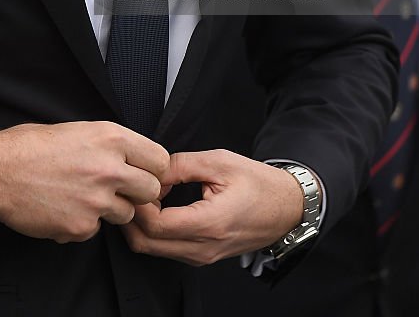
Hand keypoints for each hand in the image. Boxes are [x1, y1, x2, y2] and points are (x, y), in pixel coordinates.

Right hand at [0, 121, 169, 242]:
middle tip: (119, 189)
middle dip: (138, 192)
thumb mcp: (78, 129)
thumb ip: (110, 145)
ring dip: (111, 209)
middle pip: (151, 190)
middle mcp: (110, 168)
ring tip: (84, 196)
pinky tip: (65, 208)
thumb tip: (132, 159)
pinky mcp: (82, 226)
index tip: (146, 173)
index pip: (160, 159)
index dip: (153, 169)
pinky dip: (84, 223)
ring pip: (126, 213)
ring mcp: (97, 200)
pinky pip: (96, 229)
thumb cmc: (30, 147)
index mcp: (111, 138)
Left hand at [123, 150, 303, 265]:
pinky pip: (167, 250)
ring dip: (141, 225)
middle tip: (133, 190)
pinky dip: (154, 232)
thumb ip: (180, 165)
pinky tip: (158, 208)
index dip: (138, 204)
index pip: (155, 225)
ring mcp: (203, 257)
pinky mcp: (203, 257)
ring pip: (153, 250)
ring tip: (146, 196)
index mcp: (209, 223)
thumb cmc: (258, 184)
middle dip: (132, 217)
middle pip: (146, 244)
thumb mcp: (219, 162)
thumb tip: (153, 173)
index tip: (138, 183)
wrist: (286, 208)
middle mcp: (203, 248)